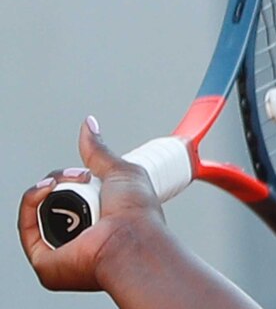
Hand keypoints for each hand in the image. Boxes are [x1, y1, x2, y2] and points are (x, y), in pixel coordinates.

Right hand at [18, 116, 166, 290]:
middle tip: (80, 177)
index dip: (71, 178)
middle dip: (58, 181)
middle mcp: (80, 236)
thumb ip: (99, 151)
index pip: (72, 195)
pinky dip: (30, 204)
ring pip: (38, 211)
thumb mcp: (120, 171)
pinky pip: (26, 227)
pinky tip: (44, 190)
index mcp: (99, 219)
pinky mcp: (46, 260)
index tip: (86, 172)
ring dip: (45, 189)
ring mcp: (62, 249)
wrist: (133, 237)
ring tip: (63, 184)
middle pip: (53, 200)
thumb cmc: (139, 213)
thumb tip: (89, 125)